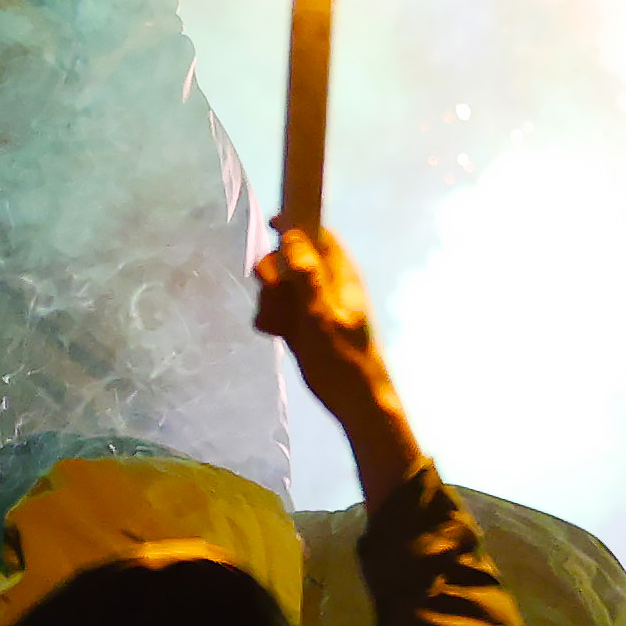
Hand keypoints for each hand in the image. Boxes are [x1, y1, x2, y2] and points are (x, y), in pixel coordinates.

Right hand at [255, 221, 421, 495]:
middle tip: (272, 292)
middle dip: (274, 273)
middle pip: (289, 258)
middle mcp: (325, 283)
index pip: (318, 233)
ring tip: (278, 324)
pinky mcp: (301, 323)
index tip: (271, 226)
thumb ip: (307, 276)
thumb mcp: (322, 315)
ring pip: (279, 286)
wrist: (354, 400)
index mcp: (340, 273)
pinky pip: (277, 309)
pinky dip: (272, 319)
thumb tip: (292, 235)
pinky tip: (275, 335)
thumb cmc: (344, 358)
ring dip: (270, 300)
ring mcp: (312, 304)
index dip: (295, 224)